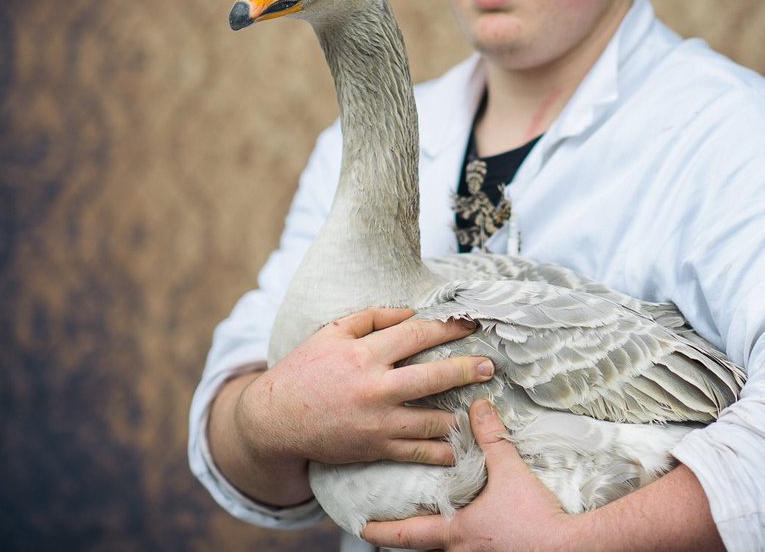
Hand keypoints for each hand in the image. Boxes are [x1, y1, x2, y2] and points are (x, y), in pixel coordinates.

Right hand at [210, 307, 494, 505]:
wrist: (275, 420)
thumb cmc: (304, 370)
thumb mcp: (332, 332)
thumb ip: (372, 317)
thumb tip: (411, 312)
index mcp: (364, 354)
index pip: (417, 335)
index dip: (449, 327)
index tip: (471, 324)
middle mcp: (375, 387)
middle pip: (433, 377)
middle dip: (466, 370)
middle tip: (489, 367)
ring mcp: (377, 421)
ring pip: (430, 420)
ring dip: (458, 415)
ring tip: (479, 409)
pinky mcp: (374, 448)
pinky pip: (415, 452)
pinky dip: (440, 452)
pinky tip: (458, 448)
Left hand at [362, 399, 577, 551]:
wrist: (569, 548)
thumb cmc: (535, 517)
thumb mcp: (510, 471)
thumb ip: (491, 438)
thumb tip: (478, 407)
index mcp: (455, 532)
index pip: (406, 534)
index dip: (381, 531)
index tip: (361, 527)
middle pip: (422, 550)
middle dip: (407, 539)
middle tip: (392, 527)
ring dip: (440, 542)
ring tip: (438, 527)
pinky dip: (467, 545)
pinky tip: (479, 535)